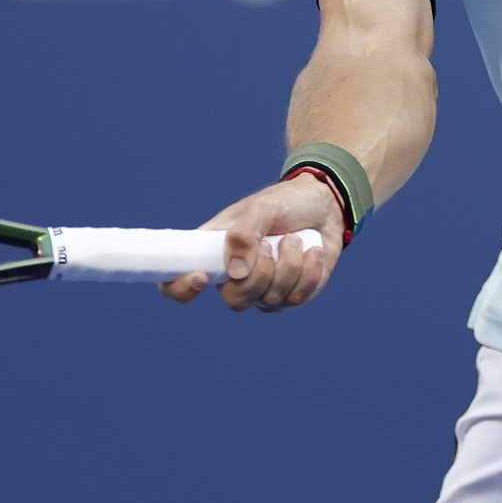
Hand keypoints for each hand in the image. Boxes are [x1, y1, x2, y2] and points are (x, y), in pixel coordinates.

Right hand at [158, 173, 345, 311]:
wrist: (324, 205)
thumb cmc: (285, 202)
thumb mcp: (262, 207)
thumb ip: (244, 234)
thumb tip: (235, 272)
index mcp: (214, 251)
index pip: (177, 281)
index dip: (181, 288)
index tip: (201, 278)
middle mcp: (234, 276)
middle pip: (233, 300)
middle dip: (258, 276)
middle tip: (270, 246)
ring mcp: (263, 289)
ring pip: (269, 300)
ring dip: (289, 266)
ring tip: (295, 239)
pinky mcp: (291, 295)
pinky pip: (297, 298)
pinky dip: (309, 272)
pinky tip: (312, 251)